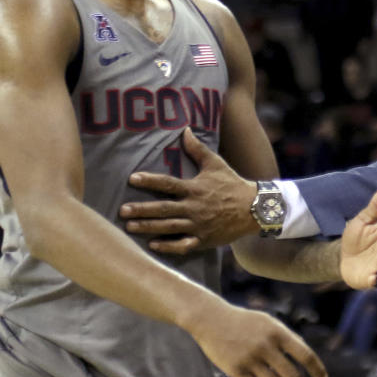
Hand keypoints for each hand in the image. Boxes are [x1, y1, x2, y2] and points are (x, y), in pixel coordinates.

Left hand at [120, 128, 257, 253]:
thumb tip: (185, 130)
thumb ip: (197, 149)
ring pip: (169, 227)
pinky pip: (183, 245)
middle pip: (163, 209)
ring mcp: (198, 225)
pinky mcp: (203, 239)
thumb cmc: (232, 184)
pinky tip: (152, 245)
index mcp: (194, 188)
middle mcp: (194, 207)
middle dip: (142, 209)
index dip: (150, 181)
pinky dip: (168, 246)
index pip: (168, 183)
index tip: (132, 178)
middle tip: (122, 210)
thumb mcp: (215, 164)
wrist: (254, 208)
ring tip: (130, 227)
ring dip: (148, 227)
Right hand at [186, 299, 327, 376]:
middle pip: (292, 375)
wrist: (212, 319)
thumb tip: (307, 359)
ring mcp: (250, 358)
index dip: (317, 370)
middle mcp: (266, 345)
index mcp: (277, 331)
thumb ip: (286, 338)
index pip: (305, 354)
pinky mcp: (236, 370)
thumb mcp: (268, 322)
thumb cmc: (244, 322)